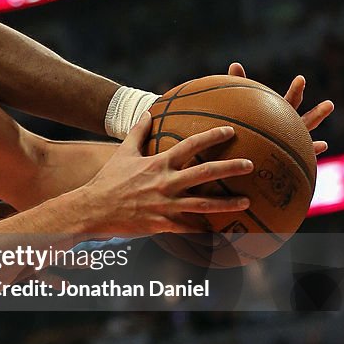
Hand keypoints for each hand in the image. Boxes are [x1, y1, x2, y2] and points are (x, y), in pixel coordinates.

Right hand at [80, 113, 252, 236]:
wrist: (93, 209)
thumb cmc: (109, 179)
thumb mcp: (122, 152)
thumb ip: (138, 132)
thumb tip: (148, 112)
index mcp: (158, 163)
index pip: (190, 145)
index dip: (211, 137)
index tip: (230, 132)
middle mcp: (165, 183)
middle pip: (205, 173)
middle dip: (230, 168)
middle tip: (250, 165)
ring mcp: (165, 205)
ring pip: (203, 204)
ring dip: (227, 203)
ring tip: (247, 202)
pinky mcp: (162, 224)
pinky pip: (189, 228)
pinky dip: (206, 230)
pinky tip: (222, 231)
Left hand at [227, 63, 332, 154]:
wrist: (240, 158)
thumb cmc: (242, 131)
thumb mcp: (239, 108)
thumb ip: (238, 85)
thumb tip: (234, 63)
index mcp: (280, 116)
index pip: (291, 101)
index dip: (297, 91)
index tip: (301, 79)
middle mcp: (289, 129)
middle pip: (304, 118)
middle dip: (316, 111)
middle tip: (328, 103)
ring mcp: (292, 145)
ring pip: (307, 137)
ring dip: (317, 126)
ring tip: (328, 112)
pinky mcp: (288, 160)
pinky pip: (301, 157)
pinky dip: (312, 150)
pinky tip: (322, 145)